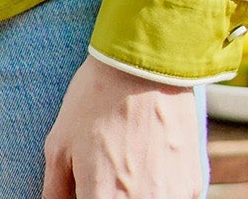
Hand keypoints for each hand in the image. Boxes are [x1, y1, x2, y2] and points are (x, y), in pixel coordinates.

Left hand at [42, 55, 204, 197]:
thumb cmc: (96, 99)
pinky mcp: (192, 188)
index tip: (83, 189)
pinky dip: (157, 191)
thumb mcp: (59, 144)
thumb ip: (54, 192)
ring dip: (134, 194)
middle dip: (104, 195)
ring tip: (123, 165)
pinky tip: (147, 164)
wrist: (147, 63)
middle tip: (100, 175)